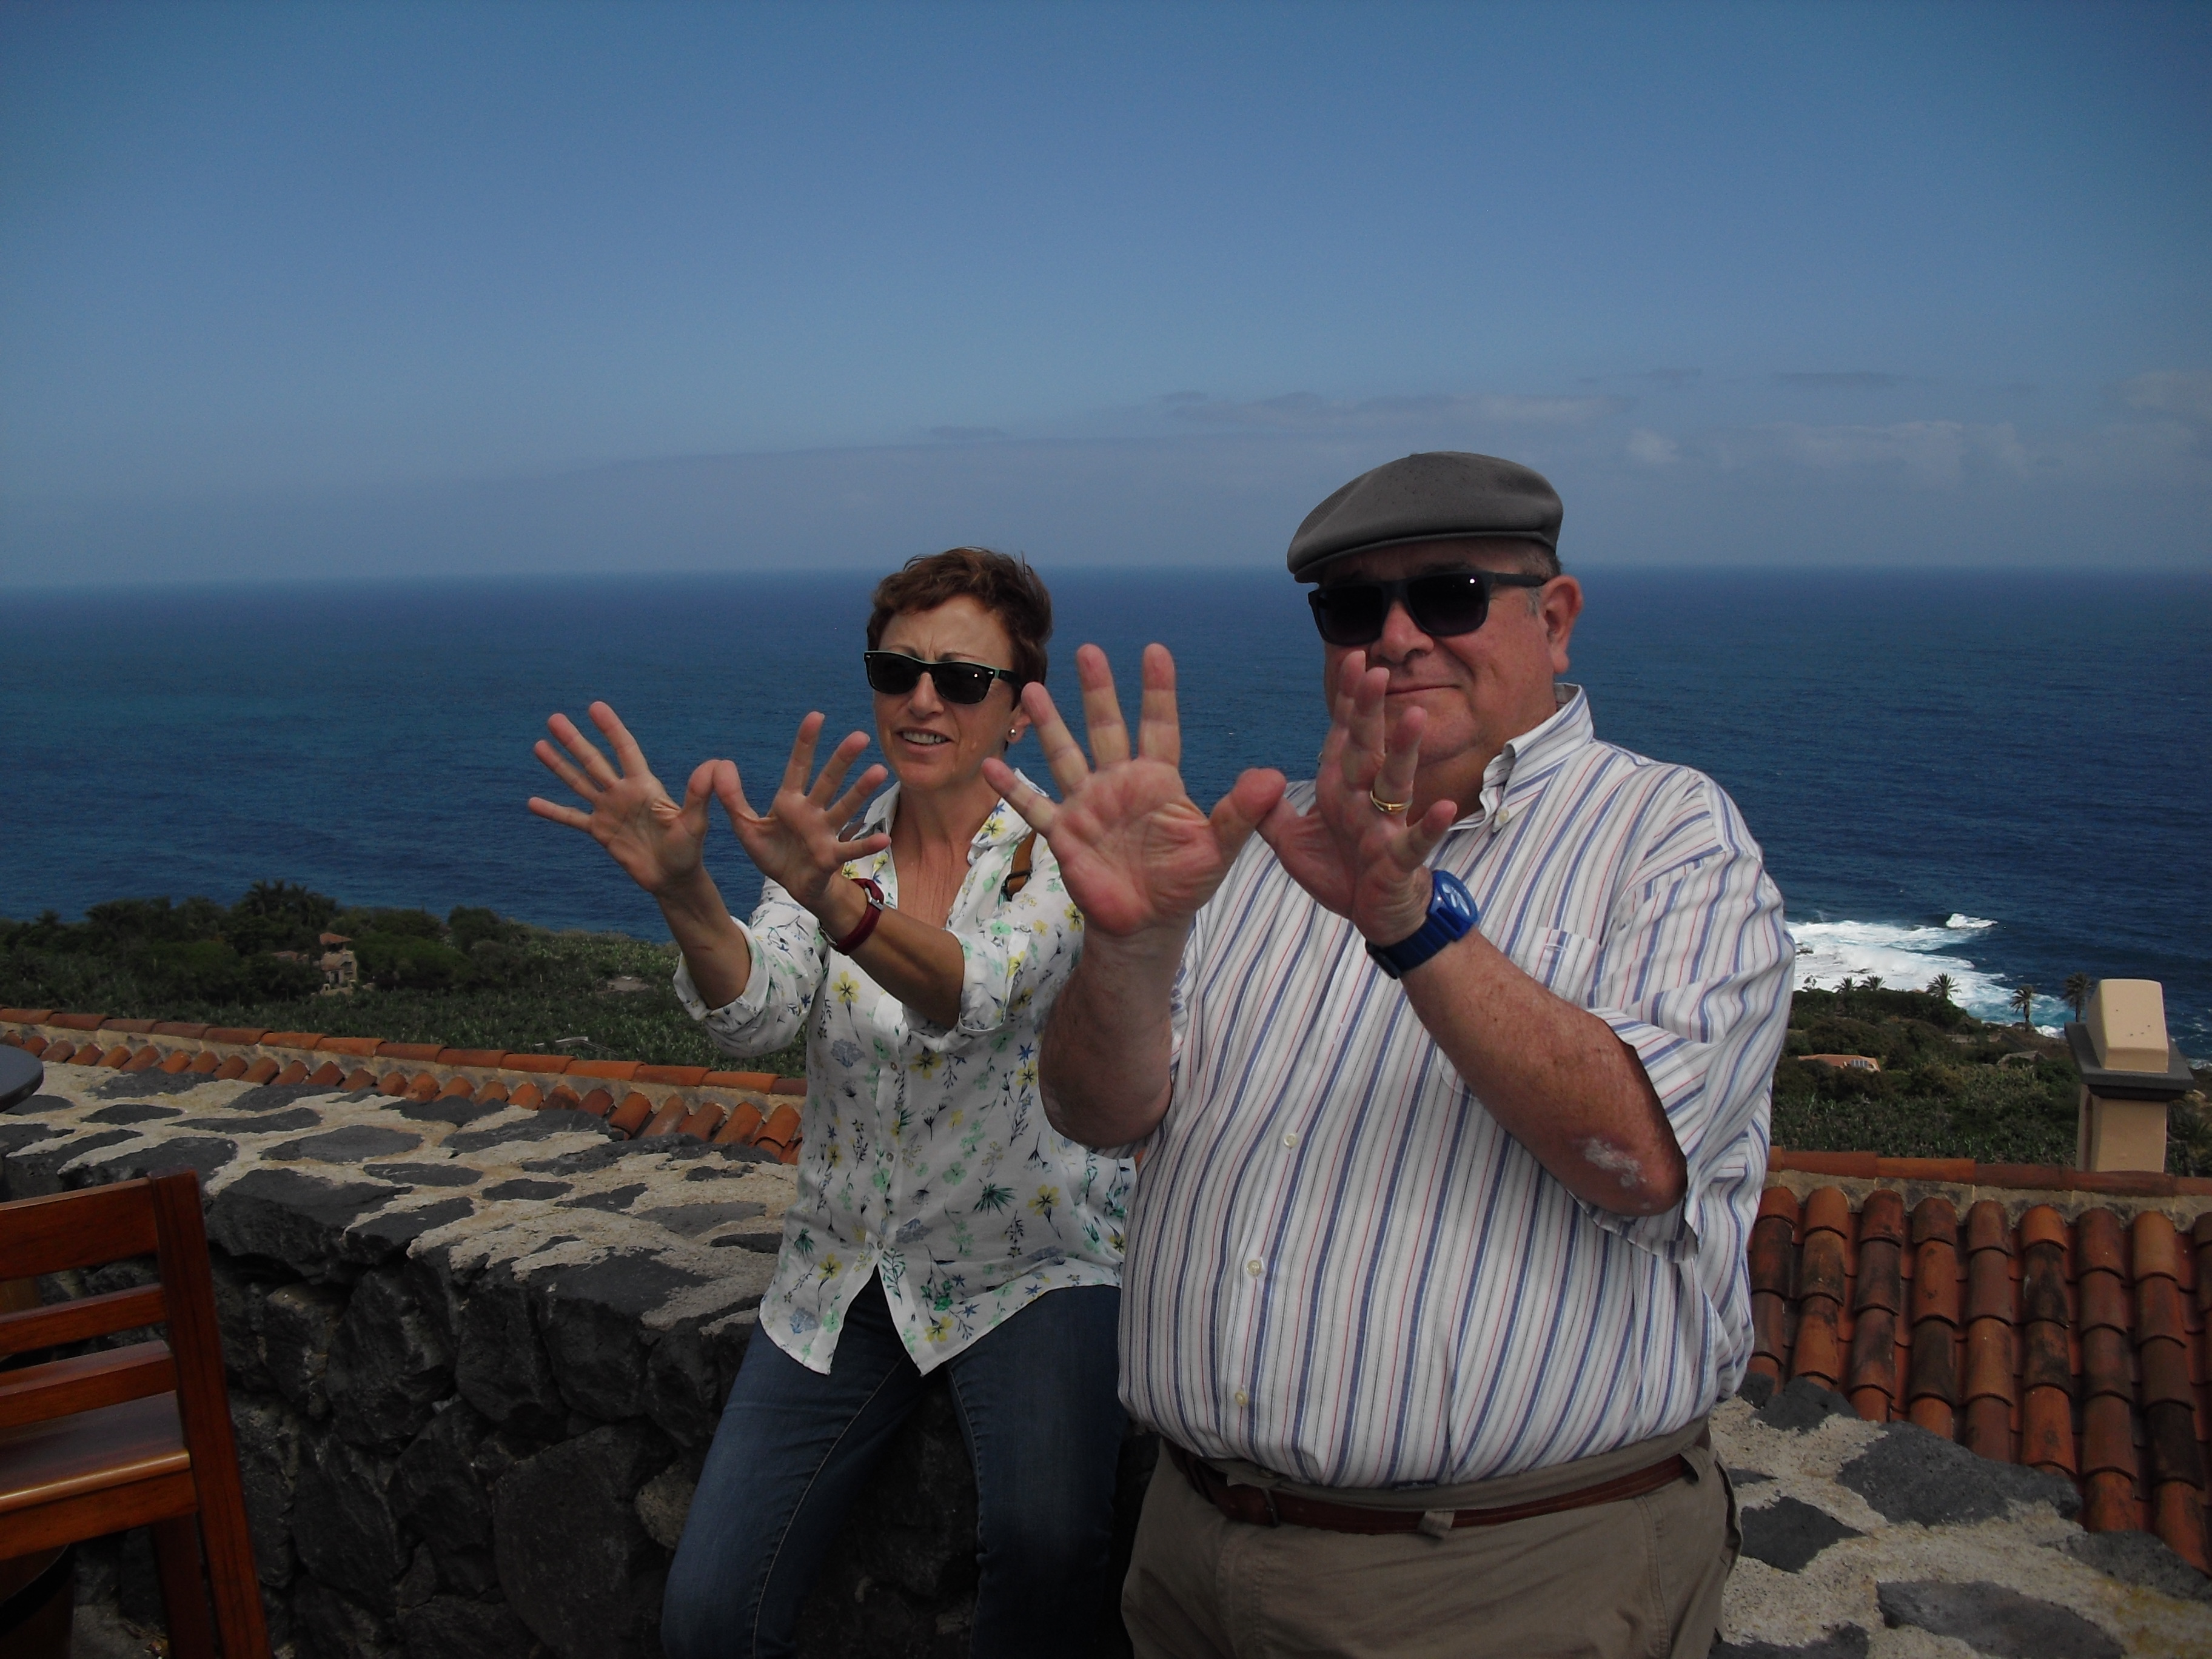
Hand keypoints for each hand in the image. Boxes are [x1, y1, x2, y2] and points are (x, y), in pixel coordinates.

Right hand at [529, 702, 717, 896]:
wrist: (674, 878)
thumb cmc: (688, 850)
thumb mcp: (694, 821)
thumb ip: (699, 794)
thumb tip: (716, 764)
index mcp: (644, 786)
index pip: (625, 750)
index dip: (611, 729)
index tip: (595, 707)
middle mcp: (623, 793)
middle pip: (594, 761)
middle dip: (574, 740)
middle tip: (554, 719)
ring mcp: (609, 811)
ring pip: (578, 782)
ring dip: (559, 765)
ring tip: (539, 745)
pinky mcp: (600, 832)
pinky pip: (572, 818)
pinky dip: (553, 811)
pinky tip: (532, 802)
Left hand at [710, 713, 890, 917]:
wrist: (791, 884)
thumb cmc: (773, 852)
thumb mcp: (745, 826)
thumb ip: (732, 797)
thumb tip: (720, 764)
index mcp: (789, 801)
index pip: (798, 766)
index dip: (806, 742)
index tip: (816, 716)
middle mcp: (811, 811)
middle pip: (828, 780)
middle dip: (842, 759)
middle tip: (860, 736)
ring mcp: (824, 832)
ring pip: (844, 807)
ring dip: (861, 790)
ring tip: (879, 771)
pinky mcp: (832, 856)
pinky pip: (851, 848)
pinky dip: (867, 843)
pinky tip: (884, 837)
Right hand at [982, 644, 1284, 937]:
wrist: (1146, 924)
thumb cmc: (1184, 884)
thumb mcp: (1218, 849)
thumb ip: (1241, 812)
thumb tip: (1273, 776)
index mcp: (1158, 780)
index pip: (1159, 726)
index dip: (1157, 691)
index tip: (1155, 651)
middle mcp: (1120, 783)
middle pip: (1107, 728)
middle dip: (1098, 691)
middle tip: (1088, 650)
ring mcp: (1088, 804)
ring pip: (1066, 755)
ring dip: (1050, 724)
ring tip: (1033, 688)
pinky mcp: (1065, 833)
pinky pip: (1034, 807)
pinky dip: (1012, 788)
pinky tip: (990, 766)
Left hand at [1257, 652, 1458, 942]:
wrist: (1373, 916)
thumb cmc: (1340, 872)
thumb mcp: (1291, 842)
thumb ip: (1269, 810)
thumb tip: (1254, 778)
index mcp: (1339, 787)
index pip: (1342, 735)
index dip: (1346, 700)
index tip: (1351, 657)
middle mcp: (1365, 798)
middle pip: (1368, 747)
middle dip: (1369, 711)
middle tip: (1374, 670)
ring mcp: (1385, 826)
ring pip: (1396, 782)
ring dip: (1405, 751)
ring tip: (1414, 716)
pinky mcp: (1398, 860)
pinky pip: (1415, 842)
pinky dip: (1429, 826)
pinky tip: (1446, 809)